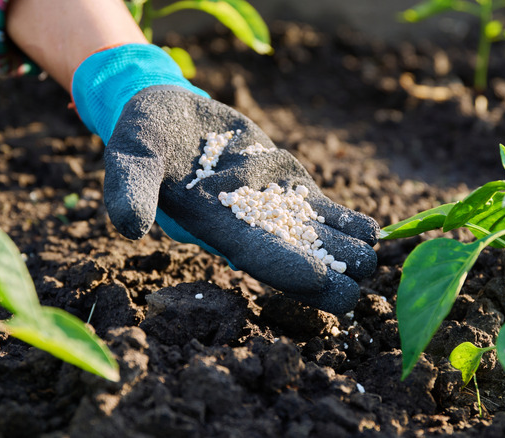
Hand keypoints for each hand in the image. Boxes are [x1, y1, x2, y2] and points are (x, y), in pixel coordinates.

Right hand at [71, 46, 377, 312]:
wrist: (167, 112)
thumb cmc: (143, 135)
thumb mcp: (129, 154)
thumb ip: (128, 189)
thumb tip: (127, 228)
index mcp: (214, 226)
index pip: (258, 256)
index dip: (291, 269)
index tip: (327, 282)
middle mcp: (248, 225)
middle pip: (295, 257)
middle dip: (329, 274)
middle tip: (364, 286)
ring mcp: (272, 207)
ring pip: (316, 236)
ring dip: (346, 250)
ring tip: (378, 257)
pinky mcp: (287, 186)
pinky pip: (322, 211)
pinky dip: (347, 221)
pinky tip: (375, 232)